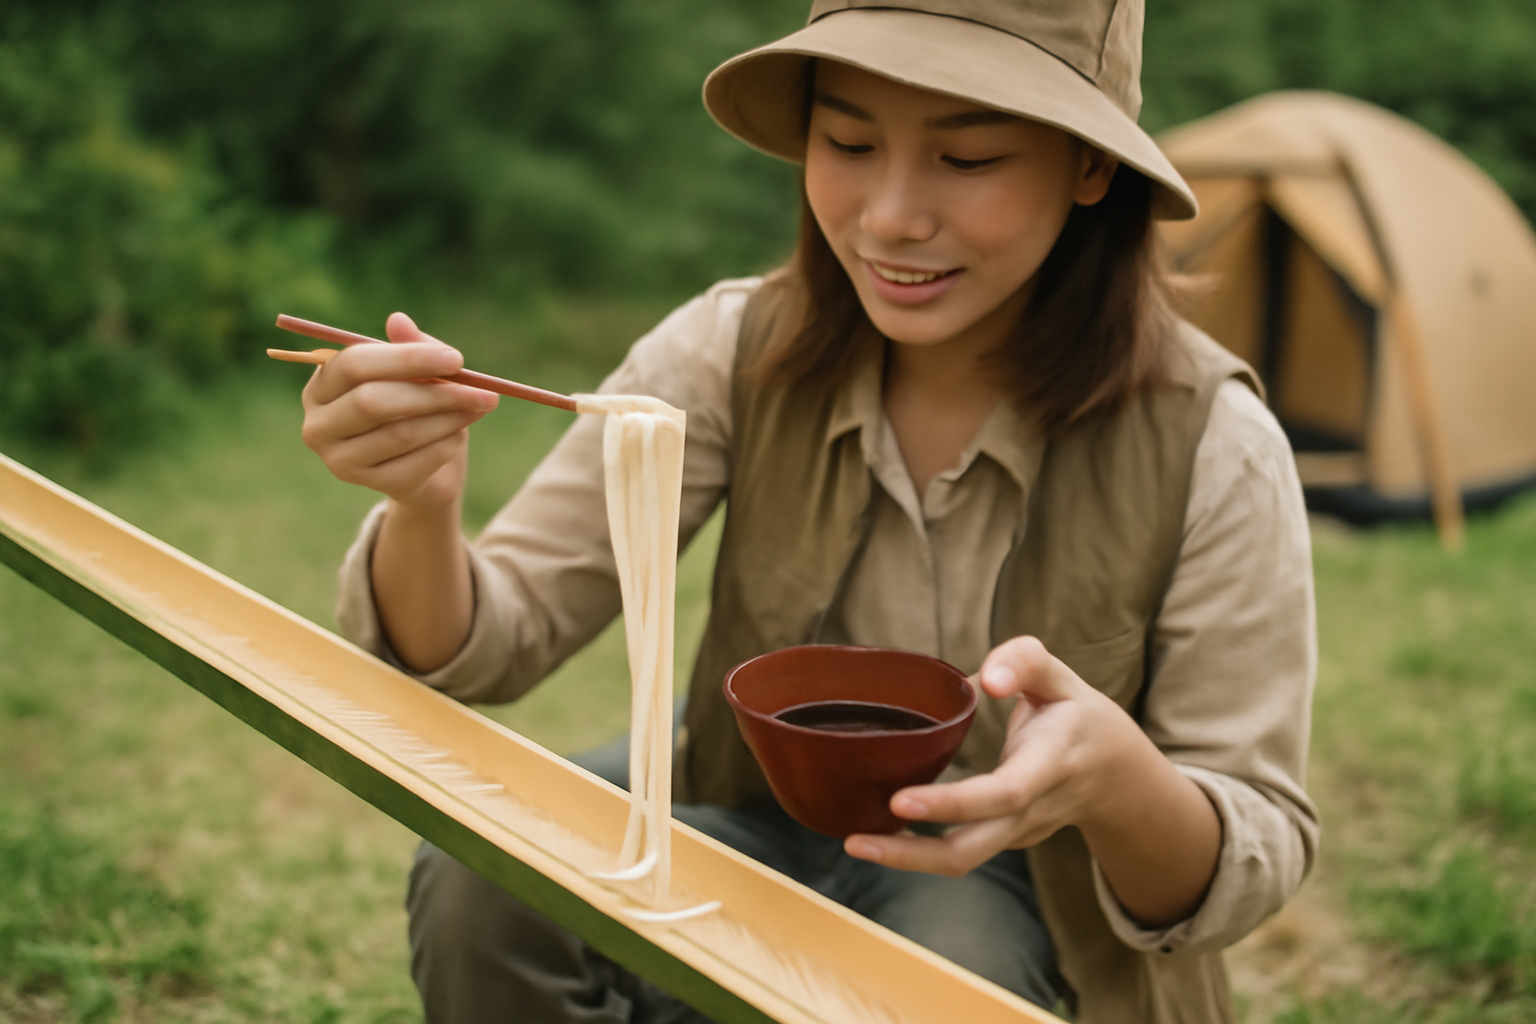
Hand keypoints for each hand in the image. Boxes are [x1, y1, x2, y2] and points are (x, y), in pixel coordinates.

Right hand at [300, 312, 498, 508]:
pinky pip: (414, 464)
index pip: (355, 364)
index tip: (457, 359)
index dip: (407, 359)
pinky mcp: (367, 485)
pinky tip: (458, 436)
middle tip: (483, 390)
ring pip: (399, 434)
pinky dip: (445, 446)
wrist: (424, 470)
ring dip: (448, 419)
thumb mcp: (419, 374)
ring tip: (480, 408)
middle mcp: (319, 423)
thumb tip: (398, 320)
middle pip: (372, 402)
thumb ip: (411, 347)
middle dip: (434, 393)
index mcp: (323, 384)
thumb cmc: (415, 408)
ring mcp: (338, 459)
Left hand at [843, 636, 1146, 876]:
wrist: (1116, 774)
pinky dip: (917, 851)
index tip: (901, 801)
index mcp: (1049, 764)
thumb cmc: (1077, 716)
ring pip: (963, 860)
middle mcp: (1032, 809)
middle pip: (973, 847)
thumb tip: (987, 677)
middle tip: (857, 840)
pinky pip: (959, 852)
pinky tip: (877, 834)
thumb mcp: (1062, 677)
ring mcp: (1017, 832)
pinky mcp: (1002, 839)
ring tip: (855, 842)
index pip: (1003, 794)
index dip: (952, 803)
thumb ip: (1026, 661)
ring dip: (906, 860)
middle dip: (914, 853)